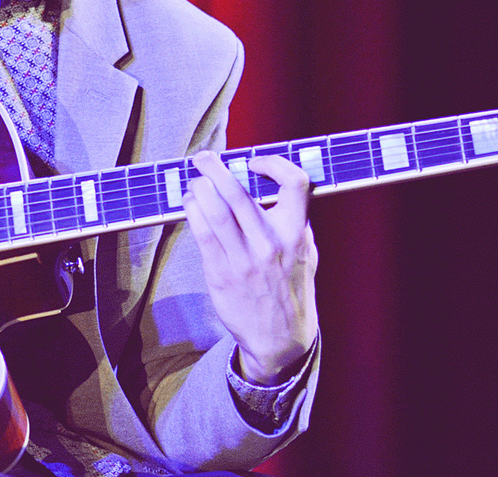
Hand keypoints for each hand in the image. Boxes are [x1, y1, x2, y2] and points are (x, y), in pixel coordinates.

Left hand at [182, 151, 318, 384]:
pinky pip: (202, 234)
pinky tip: (190, 203)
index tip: (254, 163)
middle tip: (203, 158)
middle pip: (238, 193)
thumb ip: (296, 223)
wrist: (281, 339)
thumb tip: (275, 188)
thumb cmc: (292, 290)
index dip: (274, 164)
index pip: (295, 184)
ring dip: (199, 188)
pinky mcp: (221, 274)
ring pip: (215, 211)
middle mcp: (270, 244)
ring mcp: (244, 260)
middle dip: (215, 169)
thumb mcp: (307, 254)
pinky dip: (193, 212)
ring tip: (195, 180)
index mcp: (296, 234)